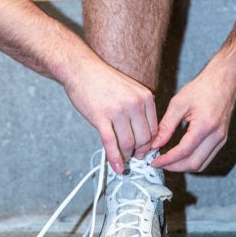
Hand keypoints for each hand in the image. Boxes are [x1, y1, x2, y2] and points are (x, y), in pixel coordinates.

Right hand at [62, 57, 158, 174]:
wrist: (81, 69)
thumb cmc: (104, 80)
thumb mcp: (130, 90)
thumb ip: (139, 109)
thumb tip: (143, 135)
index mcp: (145, 97)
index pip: (154, 129)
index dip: (149, 144)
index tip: (144, 150)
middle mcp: (134, 104)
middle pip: (144, 139)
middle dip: (139, 152)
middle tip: (134, 157)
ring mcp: (118, 111)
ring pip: (128, 143)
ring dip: (126, 155)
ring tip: (123, 158)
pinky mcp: (100, 117)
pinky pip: (111, 143)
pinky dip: (115, 159)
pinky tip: (117, 167)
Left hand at [150, 68, 235, 172]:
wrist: (224, 81)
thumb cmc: (202, 88)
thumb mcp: (179, 103)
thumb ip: (166, 125)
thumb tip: (155, 144)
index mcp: (205, 125)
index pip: (184, 151)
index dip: (167, 160)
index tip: (153, 161)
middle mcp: (216, 136)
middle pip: (194, 163)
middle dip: (174, 167)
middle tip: (158, 162)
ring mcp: (222, 139)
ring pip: (201, 165)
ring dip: (183, 167)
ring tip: (167, 160)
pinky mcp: (222, 140)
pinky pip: (206, 158)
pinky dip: (192, 161)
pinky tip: (180, 155)